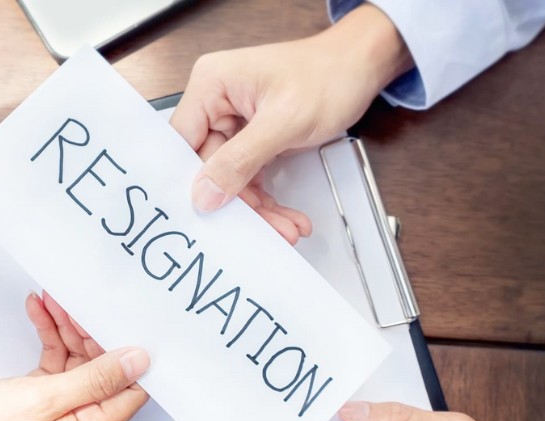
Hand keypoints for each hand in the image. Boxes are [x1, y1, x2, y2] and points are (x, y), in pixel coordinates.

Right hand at [0, 292, 147, 420]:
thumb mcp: (43, 399)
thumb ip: (95, 379)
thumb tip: (139, 361)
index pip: (130, 389)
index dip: (128, 354)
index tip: (119, 319)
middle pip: (104, 370)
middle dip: (90, 333)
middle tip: (73, 301)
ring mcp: (61, 412)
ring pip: (78, 362)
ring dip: (66, 329)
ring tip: (51, 299)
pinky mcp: (41, 401)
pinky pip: (56, 364)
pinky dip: (49, 339)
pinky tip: (38, 312)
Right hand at [169, 4, 411, 243]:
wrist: (362, 68)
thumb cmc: (329, 75)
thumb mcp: (283, 122)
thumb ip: (240, 159)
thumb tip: (204, 193)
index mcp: (211, 85)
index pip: (182, 142)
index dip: (190, 179)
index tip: (204, 214)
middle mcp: (216, 102)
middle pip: (209, 166)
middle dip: (238, 201)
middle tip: (264, 228)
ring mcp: (233, 122)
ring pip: (231, 178)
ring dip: (258, 206)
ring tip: (284, 226)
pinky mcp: (251, 137)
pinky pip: (249, 175)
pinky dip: (267, 198)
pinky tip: (285, 215)